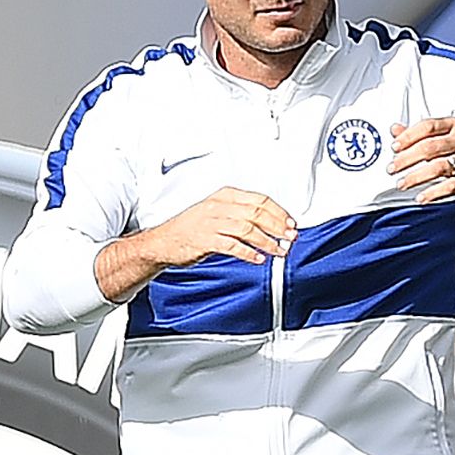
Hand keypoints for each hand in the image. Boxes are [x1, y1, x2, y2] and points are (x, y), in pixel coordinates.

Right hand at [144, 187, 296, 269]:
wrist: (164, 241)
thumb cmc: (190, 228)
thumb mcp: (216, 212)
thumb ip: (240, 214)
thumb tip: (269, 223)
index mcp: (224, 196)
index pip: (260, 199)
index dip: (279, 212)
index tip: (290, 223)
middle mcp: (219, 206)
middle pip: (257, 213)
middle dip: (278, 226)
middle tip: (290, 237)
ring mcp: (211, 223)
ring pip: (248, 229)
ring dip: (267, 241)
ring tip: (278, 250)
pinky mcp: (206, 240)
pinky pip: (233, 245)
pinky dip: (248, 252)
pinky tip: (258, 258)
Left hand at [391, 117, 454, 206]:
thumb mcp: (446, 139)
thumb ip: (420, 134)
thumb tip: (395, 130)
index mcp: (454, 126)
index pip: (428, 126)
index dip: (408, 136)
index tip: (394, 147)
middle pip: (430, 147)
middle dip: (407, 159)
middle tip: (392, 169)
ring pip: (438, 167)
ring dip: (416, 177)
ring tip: (402, 183)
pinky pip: (450, 186)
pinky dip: (433, 193)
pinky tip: (421, 197)